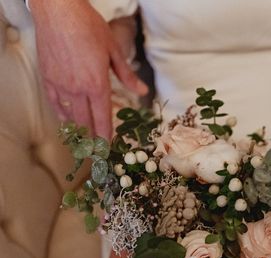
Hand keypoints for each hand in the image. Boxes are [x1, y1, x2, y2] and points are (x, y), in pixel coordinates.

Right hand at [30, 0, 147, 138]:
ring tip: (83, 138)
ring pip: (69, 115)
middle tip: (96, 149)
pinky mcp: (47, 78)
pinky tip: (66, 118)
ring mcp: (60, 85)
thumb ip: (127, 75)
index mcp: (97, 85)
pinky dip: (61, 113)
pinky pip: (54, 102)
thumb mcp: (114, 50)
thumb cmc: (88, 27)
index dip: (106, 136)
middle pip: (86, 122)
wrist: (59, 11)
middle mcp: (78, 90)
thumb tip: (142, 91)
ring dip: (78, 127)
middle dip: (92, 138)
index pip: (103, 119)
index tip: (107, 148)